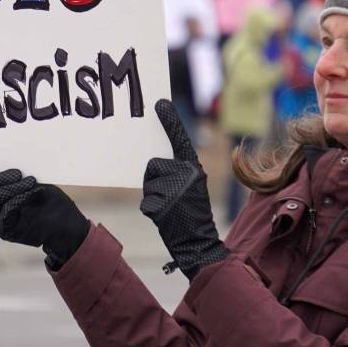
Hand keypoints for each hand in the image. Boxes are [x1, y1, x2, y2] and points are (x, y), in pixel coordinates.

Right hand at [0, 169, 88, 265]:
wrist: (67, 226)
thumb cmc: (52, 202)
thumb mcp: (30, 185)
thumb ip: (9, 183)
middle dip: (6, 178)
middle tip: (28, 179)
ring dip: (18, 188)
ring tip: (35, 190)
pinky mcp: (4, 231)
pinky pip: (4, 209)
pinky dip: (19, 200)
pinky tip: (33, 200)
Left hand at [142, 99, 228, 280]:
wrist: (200, 244)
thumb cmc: (192, 215)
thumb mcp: (191, 188)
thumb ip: (178, 172)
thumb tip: (155, 160)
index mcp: (194, 169)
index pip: (180, 140)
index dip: (170, 121)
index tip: (160, 102)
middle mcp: (186, 175)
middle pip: (153, 166)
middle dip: (155, 181)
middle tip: (172, 200)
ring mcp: (174, 190)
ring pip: (148, 185)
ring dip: (153, 197)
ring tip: (171, 209)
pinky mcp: (162, 204)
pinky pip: (146, 201)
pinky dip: (152, 211)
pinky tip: (166, 219)